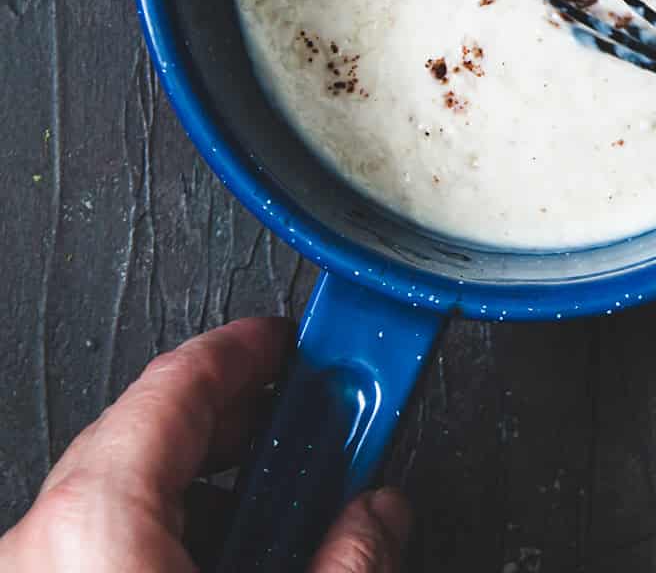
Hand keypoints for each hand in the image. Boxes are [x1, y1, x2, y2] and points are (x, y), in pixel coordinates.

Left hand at [0, 317, 409, 571]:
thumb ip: (348, 555)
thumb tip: (378, 513)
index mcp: (97, 519)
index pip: (180, 380)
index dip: (253, 346)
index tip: (299, 337)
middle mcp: (43, 542)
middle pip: (152, 428)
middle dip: (244, 416)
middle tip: (311, 418)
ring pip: (124, 488)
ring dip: (207, 479)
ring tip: (276, 502)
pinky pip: (98, 541)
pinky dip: (161, 527)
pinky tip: (221, 556)